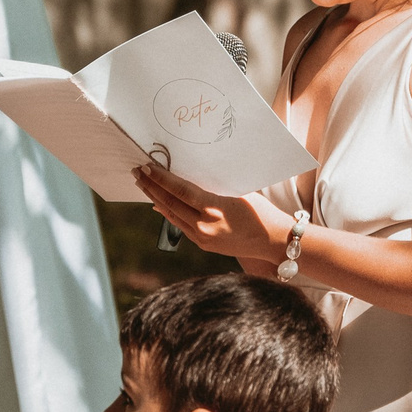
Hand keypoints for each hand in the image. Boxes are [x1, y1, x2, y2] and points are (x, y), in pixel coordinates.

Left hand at [132, 164, 285, 261]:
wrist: (274, 241)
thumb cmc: (260, 211)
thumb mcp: (237, 192)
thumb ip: (211, 187)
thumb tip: (186, 178)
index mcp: (214, 208)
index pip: (179, 190)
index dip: (160, 178)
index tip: (146, 167)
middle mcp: (205, 225)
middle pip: (170, 203)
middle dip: (151, 187)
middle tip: (137, 172)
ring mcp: (203, 238)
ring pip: (172, 215)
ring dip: (155, 199)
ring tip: (143, 185)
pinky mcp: (204, 245)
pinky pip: (181, 225)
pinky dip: (169, 213)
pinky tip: (159, 204)